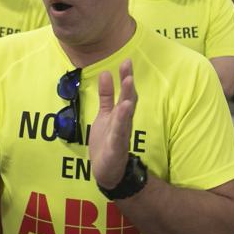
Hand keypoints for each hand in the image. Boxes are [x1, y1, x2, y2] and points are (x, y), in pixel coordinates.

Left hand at [89, 60, 136, 190]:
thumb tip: (105, 73)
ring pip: (125, 115)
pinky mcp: (116, 147)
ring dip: (127, 99)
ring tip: (128, 83)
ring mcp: (121, 134)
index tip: (126, 61)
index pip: (124, 93)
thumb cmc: (107, 142)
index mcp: (120, 114)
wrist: (107, 172)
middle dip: (127, 83)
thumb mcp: (104, 115)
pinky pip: (119, 133)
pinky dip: (121, 121)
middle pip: (127, 100)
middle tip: (128, 65)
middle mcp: (123, 122)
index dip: (125, 77)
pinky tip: (122, 109)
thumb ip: (106, 96)